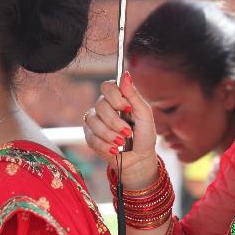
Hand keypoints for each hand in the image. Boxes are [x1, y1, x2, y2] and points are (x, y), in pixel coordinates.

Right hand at [83, 72, 157, 188]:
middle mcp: (104, 107)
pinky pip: (91, 137)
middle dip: (115, 121)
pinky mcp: (90, 137)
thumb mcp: (144, 114)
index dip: (115, 97)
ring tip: (122, 142)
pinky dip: (105, 146)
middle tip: (128, 132)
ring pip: (93, 121)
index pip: (107, 86)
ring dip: (110, 135)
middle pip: (100, 105)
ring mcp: (95, 122)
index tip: (127, 108)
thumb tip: (126, 75)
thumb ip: (134, 95)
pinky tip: (114, 149)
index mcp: (118, 99)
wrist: (139, 159)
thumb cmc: (144, 136)